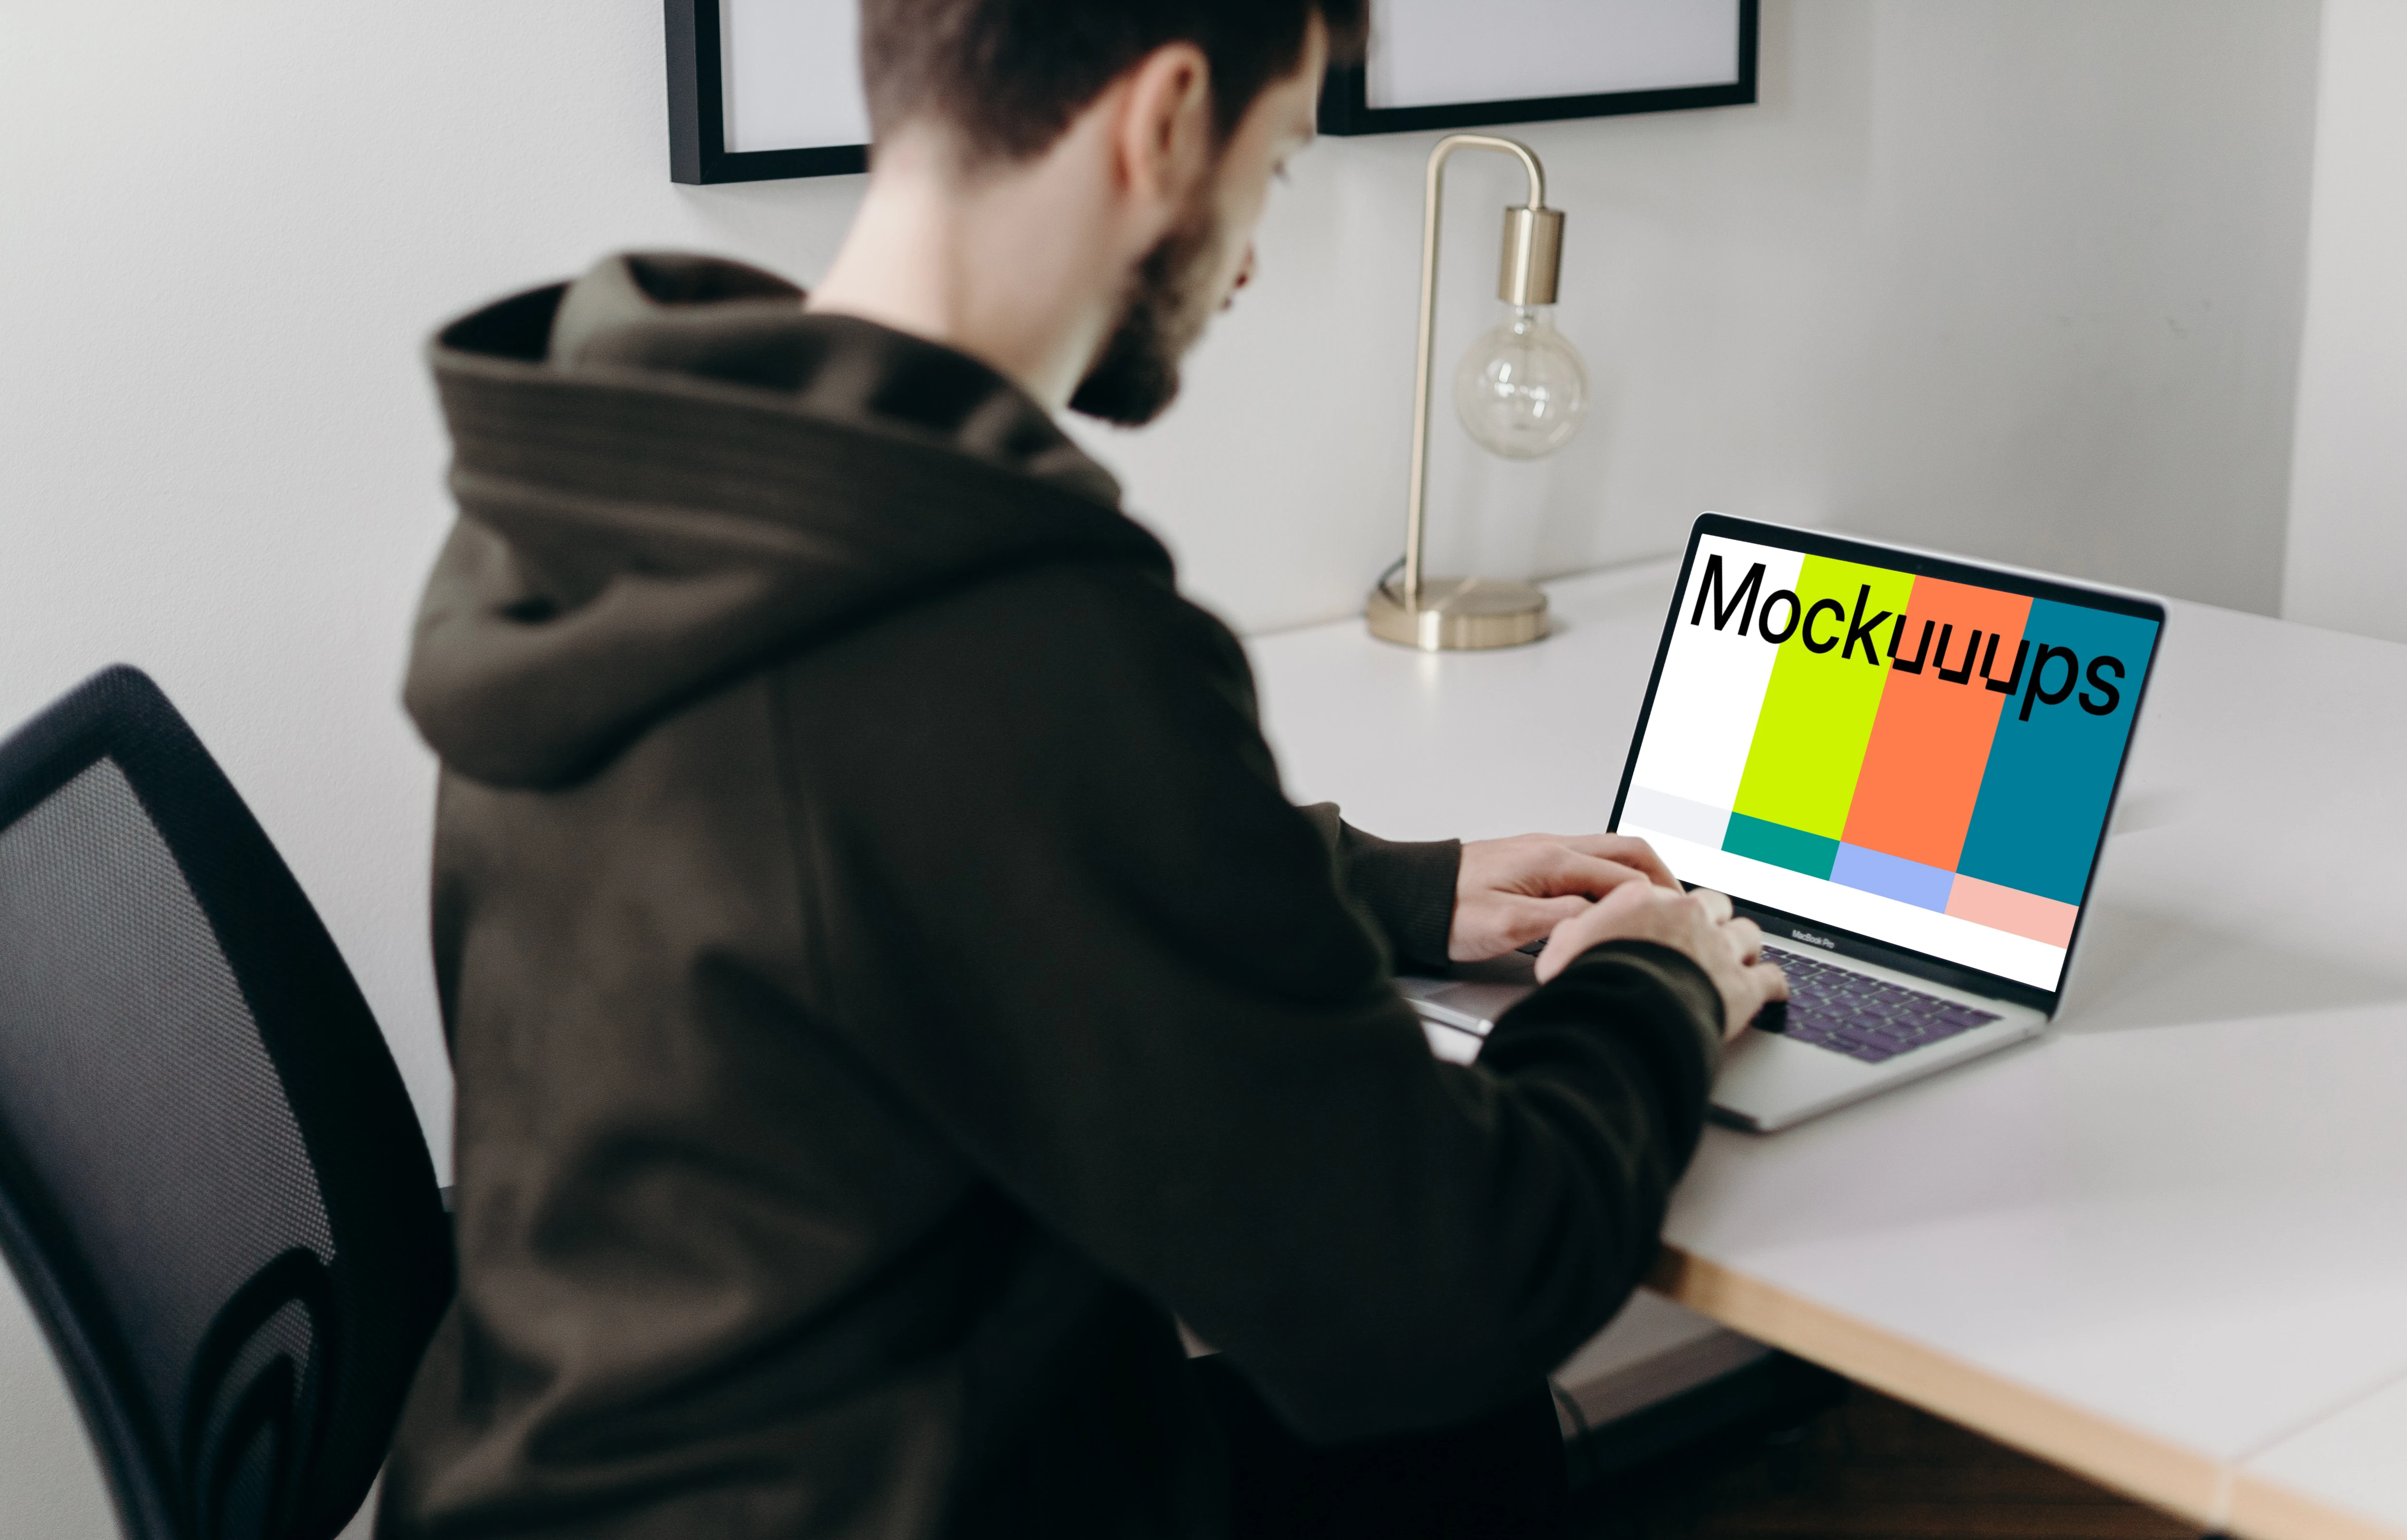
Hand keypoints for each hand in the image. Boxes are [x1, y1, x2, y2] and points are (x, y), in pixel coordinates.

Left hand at [1450, 833, 1679, 962]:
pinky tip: (1614, 901)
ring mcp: (1543, 851)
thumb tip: (1604, 917)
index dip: (1657, 902)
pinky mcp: (1532, 861)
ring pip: (1610, 852)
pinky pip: (1588, 861)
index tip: (1676, 925)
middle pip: (1629, 851)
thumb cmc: (1446, 911)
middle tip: (1682, 908)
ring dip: (1639, 875)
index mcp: (1552, 859)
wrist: (1406, 896)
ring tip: (1656, 905)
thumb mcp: (1506, 925)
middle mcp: (1552, 847)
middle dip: (1662, 877)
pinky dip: (1614, 877)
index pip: (1627, 878)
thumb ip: (1562, 919)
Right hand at [1532, 883, 1787, 1041]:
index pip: (1666, 894)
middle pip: (1714, 904)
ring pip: (1748, 934)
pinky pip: (1772, 978)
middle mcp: (1687, 916)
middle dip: (1712, 918)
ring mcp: (1719, 949)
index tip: (1668, 920)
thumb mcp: (1563, 947)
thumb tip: (1574, 931)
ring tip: (1739, 959)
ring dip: (1744, 946)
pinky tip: (1773, 990)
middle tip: (1706, 934)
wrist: (1623, 1016)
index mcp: (1645, 902)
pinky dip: (1774, 984)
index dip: (1668, 910)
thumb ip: (1576, 932)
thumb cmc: (1590, 983)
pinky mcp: (1744, 987)